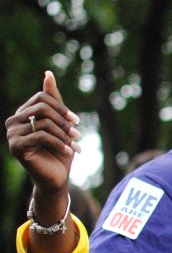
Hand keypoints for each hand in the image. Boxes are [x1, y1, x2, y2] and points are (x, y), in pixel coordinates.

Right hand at [5, 71, 80, 192]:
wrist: (56, 178)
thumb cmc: (59, 151)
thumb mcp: (60, 123)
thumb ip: (54, 100)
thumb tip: (48, 73)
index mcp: (22, 114)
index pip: (41, 97)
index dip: (61, 107)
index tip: (76, 121)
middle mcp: (13, 122)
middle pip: (42, 107)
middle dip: (63, 120)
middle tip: (77, 134)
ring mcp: (12, 134)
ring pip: (43, 122)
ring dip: (64, 134)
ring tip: (75, 145)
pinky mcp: (16, 147)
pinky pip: (41, 136)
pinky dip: (59, 143)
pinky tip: (69, 151)